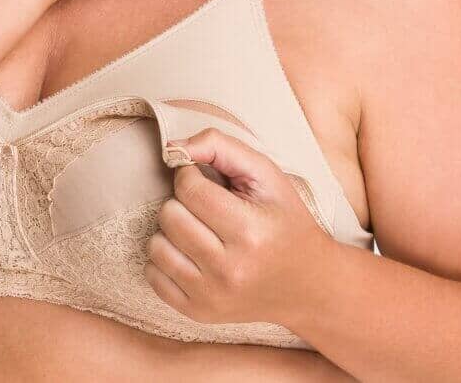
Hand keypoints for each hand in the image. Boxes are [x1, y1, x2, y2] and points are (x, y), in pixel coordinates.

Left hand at [143, 126, 334, 330]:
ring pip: (156, 246)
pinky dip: (165, 259)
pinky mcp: (199, 313)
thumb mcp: (265, 174)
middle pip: (170, 216)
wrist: (308, 284)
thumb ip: (220, 146)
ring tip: (197, 229)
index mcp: (249, 232)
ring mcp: (212, 296)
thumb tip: (173, 148)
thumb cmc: (284, 220)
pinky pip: (153, 276)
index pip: (189, 189)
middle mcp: (229, 270)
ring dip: (171, 230)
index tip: (203, 178)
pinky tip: (189, 252)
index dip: (190, 174)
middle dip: (181, 202)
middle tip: (204, 206)